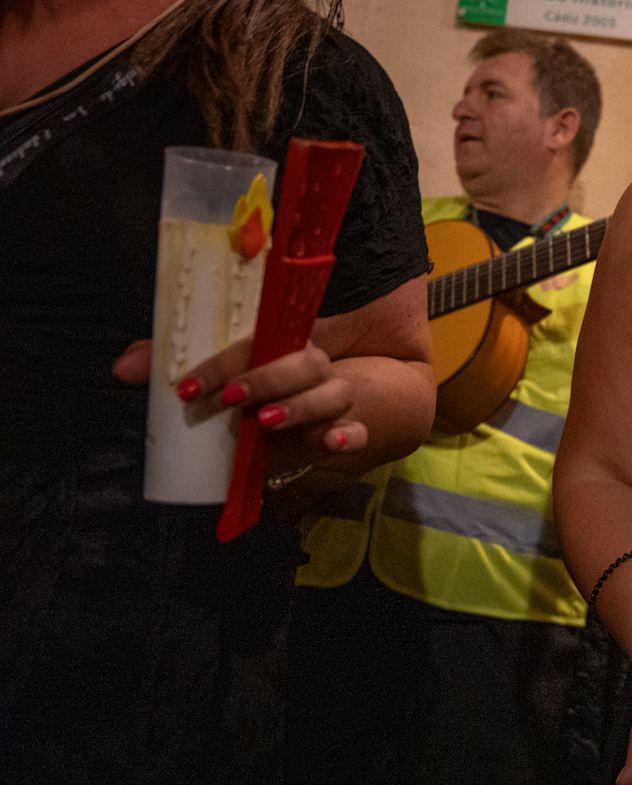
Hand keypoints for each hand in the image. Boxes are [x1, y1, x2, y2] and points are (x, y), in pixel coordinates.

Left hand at [112, 336, 363, 471]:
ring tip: (265, 422)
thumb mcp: (213, 380)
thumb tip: (122, 368)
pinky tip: (333, 442)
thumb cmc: (251, 393)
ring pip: (333, 392)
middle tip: (231, 400)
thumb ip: (173, 368)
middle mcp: (311, 367)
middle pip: (306, 361)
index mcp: (279, 346)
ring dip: (301, 406)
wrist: (305, 417)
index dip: (222, 363)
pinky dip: (348, 435)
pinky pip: (356, 431)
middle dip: (268, 378)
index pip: (257, 342)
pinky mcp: (342, 431)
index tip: (186, 388)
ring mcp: (331, 398)